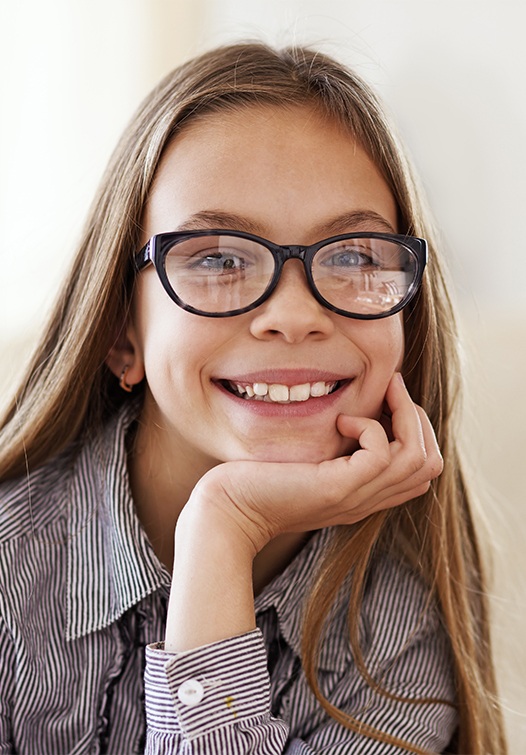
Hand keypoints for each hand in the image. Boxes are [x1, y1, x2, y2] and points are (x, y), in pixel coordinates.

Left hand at [186, 373, 442, 556]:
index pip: (423, 469)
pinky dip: (370, 427)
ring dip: (404, 414)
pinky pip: (382, 455)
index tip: (390, 397)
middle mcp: (367, 499)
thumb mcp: (309, 462)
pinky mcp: (337, 488)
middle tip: (391, 387)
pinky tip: (342, 420)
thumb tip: (352, 411)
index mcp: (365, 494)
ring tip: (380, 391)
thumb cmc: (259, 481)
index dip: (417, 429)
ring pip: (418, 458)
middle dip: (419, 417)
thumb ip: (336, 448)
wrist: (228, 511)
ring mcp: (355, 496)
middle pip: (431, 463)